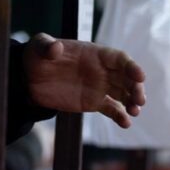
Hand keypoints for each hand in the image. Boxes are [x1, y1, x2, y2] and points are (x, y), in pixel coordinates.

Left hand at [23, 34, 145, 127]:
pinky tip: (126, 123)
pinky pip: (112, 110)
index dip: (131, 67)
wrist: (28, 79)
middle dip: (136, 88)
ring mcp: (100, 87)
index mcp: (94, 54)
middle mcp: (102, 70)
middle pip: (126, 78)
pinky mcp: (94, 102)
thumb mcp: (38, 47)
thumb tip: (55, 47)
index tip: (140, 76)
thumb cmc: (36, 57)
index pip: (119, 59)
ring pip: (123, 94)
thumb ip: (47, 45)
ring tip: (135, 111)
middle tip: (139, 99)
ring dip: (132, 102)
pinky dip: (120, 116)